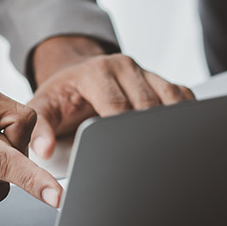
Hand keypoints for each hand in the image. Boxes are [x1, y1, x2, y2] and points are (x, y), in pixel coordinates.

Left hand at [27, 35, 193, 158]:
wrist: (74, 74)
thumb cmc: (61, 95)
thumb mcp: (43, 107)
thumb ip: (40, 129)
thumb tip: (43, 152)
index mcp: (96, 72)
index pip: (116, 105)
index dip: (122, 130)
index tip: (126, 152)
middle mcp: (123, 67)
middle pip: (148, 104)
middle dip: (150, 130)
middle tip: (152, 159)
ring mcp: (144, 71)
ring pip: (170, 98)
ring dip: (173, 123)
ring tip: (173, 148)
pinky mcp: (159, 79)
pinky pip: (182, 95)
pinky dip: (186, 113)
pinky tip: (184, 132)